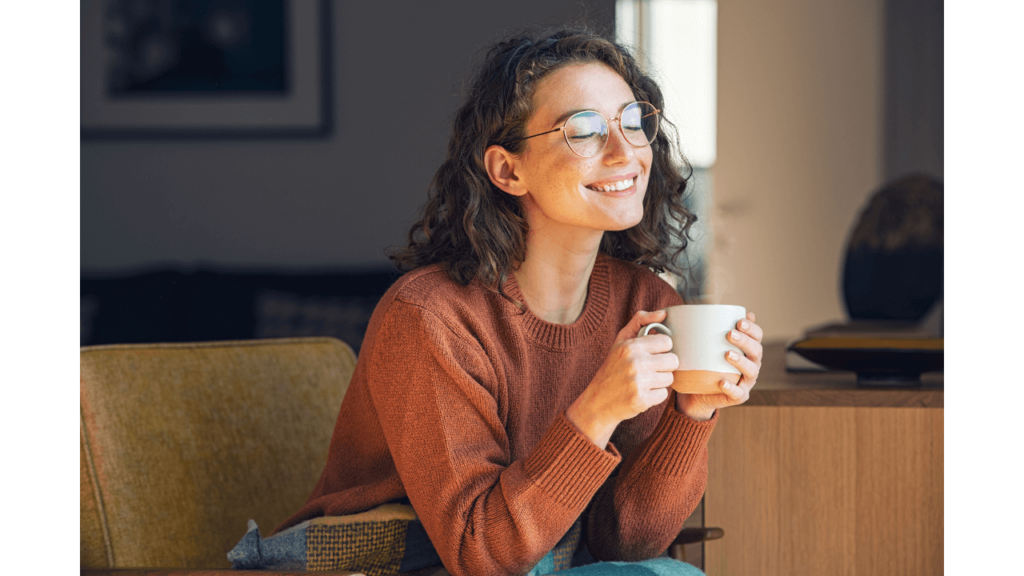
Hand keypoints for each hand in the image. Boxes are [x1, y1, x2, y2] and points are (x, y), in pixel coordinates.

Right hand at [567, 309, 679, 447]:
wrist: (597, 402)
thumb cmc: (612, 369)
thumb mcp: (620, 341)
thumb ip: (640, 321)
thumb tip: (664, 313)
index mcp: (630, 346)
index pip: (667, 342)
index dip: (661, 349)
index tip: (652, 354)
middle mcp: (635, 363)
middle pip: (673, 360)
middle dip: (663, 366)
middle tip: (649, 369)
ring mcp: (638, 382)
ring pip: (670, 378)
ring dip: (659, 381)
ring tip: (644, 382)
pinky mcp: (642, 400)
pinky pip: (664, 394)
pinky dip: (654, 396)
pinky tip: (641, 393)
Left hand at [677, 312, 763, 420]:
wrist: (696, 393)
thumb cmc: (703, 363)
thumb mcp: (703, 346)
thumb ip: (704, 330)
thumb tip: (694, 310)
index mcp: (747, 349)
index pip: (757, 336)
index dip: (752, 328)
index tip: (739, 320)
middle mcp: (751, 364)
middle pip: (756, 351)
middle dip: (746, 341)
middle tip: (730, 334)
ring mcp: (746, 382)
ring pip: (751, 371)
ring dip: (741, 362)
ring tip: (728, 354)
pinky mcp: (738, 396)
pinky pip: (738, 394)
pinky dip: (732, 388)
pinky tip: (722, 382)